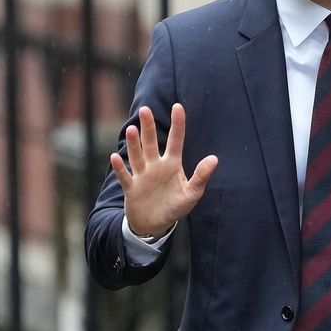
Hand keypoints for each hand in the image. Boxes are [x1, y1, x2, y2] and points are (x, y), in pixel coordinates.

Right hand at [111, 103, 217, 237]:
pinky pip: (125, 176)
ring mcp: (142, 176)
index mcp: (172, 164)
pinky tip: (116, 156)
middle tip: (145, 109)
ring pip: (137, 156)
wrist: (156, 224)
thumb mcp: (192, 193)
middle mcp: (156, 166)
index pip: (176, 140)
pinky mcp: (131, 188)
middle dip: (148, 127)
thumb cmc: (175, 206)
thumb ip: (201, 176)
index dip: (177, 124)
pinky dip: (120, 168)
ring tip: (132, 128)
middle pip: (151, 143)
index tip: (178, 106)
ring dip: (134, 144)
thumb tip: (214, 158)